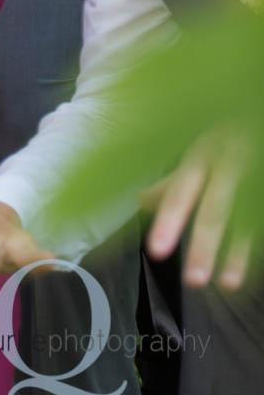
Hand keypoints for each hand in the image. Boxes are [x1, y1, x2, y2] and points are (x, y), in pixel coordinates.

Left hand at [143, 128, 251, 290]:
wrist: (256, 111)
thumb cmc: (227, 139)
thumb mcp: (198, 152)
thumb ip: (173, 182)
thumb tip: (141, 202)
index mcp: (202, 157)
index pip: (180, 191)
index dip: (169, 221)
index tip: (155, 252)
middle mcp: (228, 167)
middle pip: (214, 210)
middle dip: (204, 246)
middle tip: (192, 281)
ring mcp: (254, 178)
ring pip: (247, 220)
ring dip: (238, 254)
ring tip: (228, 283)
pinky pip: (261, 217)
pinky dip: (255, 248)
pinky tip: (250, 268)